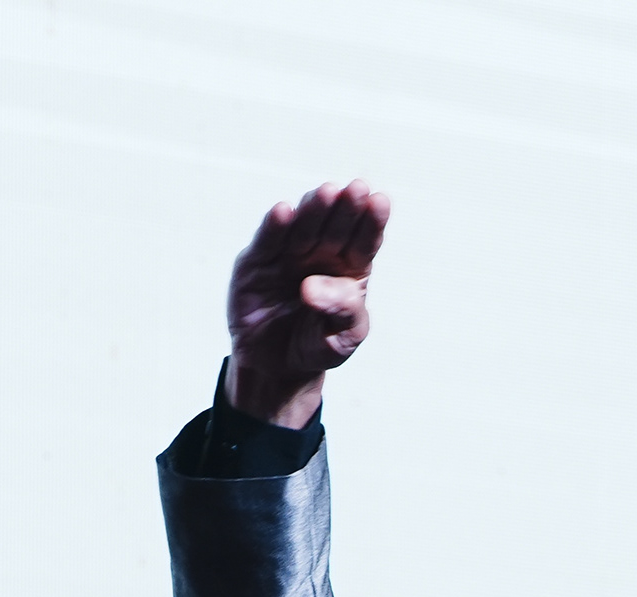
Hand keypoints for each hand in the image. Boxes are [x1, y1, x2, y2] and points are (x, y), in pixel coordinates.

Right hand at [223, 182, 389, 430]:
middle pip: (335, 228)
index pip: (364, 241)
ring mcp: (288, 255)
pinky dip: (274, 226)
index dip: (371, 221)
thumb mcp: (342, 339)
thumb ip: (342, 312)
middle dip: (345, 208)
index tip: (379, 201)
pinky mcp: (257, 262)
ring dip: (314, 210)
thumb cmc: (317, 347)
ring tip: (326, 193)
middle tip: (356, 188)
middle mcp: (320, 255)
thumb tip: (313, 286)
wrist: (278, 368)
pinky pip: (267, 241)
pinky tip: (284, 210)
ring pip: (303, 227)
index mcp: (349, 269)